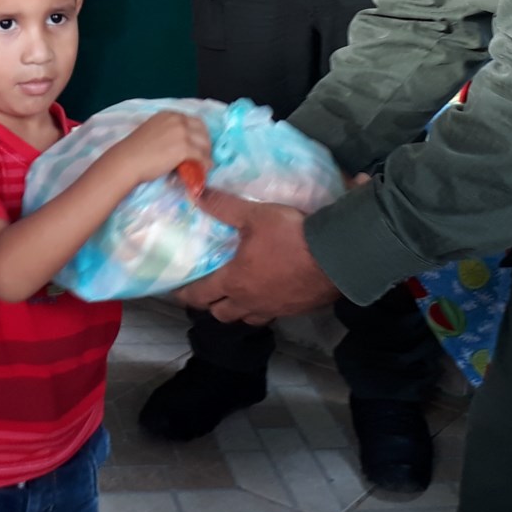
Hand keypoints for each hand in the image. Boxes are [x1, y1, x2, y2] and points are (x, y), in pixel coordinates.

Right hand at [95, 111, 212, 187]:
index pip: (193, 121)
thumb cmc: (135, 149)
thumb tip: (179, 144)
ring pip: (204, 144)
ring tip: (203, 165)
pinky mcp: (184, 148)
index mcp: (169, 114)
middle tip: (203, 155)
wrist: (127, 160)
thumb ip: (167, 132)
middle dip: (205, 143)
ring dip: (206, 155)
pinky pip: (202, 157)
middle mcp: (178, 119)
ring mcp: (182, 133)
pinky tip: (202, 170)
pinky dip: (204, 164)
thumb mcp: (153, 131)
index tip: (198, 144)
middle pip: (202, 130)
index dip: (198, 134)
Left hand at [176, 190, 339, 324]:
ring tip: (237, 297)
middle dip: (211, 306)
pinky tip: (269, 295)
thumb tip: (196, 193)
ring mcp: (274, 309)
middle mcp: (250, 301)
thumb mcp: (254, 215)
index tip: (177, 292)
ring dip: (237, 311)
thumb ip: (223, 206)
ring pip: (246, 319)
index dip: (185, 294)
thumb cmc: (290, 236)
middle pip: (221, 314)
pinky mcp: (295, 311)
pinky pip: (271, 315)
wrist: (335, 257)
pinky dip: (264, 308)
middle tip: (208, 294)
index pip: (201, 295)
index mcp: (235, 281)